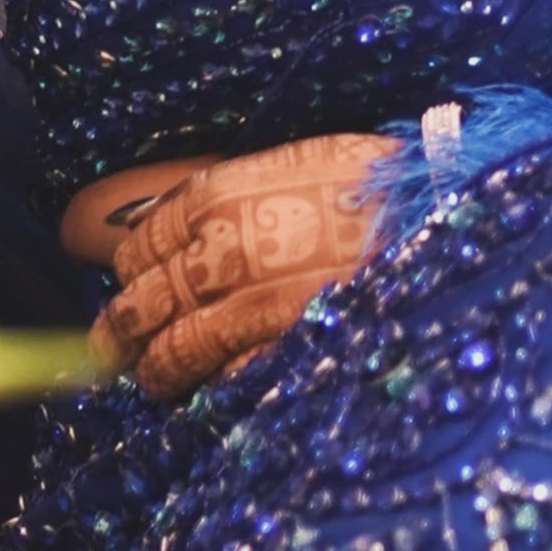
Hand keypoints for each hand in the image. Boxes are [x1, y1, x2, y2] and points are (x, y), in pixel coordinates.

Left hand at [78, 132, 388, 402]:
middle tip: (112, 347)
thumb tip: (181, 225)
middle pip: (140, 302)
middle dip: (121, 329)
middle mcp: (220, 253)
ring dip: (153, 370)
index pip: (139, 247)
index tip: (132, 287)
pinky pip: (223, 381)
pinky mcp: (283, 351)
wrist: (440, 213)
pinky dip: (209, 388)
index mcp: (217, 198)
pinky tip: (208, 390)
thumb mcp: (292, 160)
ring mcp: (249, 308)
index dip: (130, 274)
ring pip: (171, 351)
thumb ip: (232, 195)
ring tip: (150, 379)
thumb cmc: (376, 182)